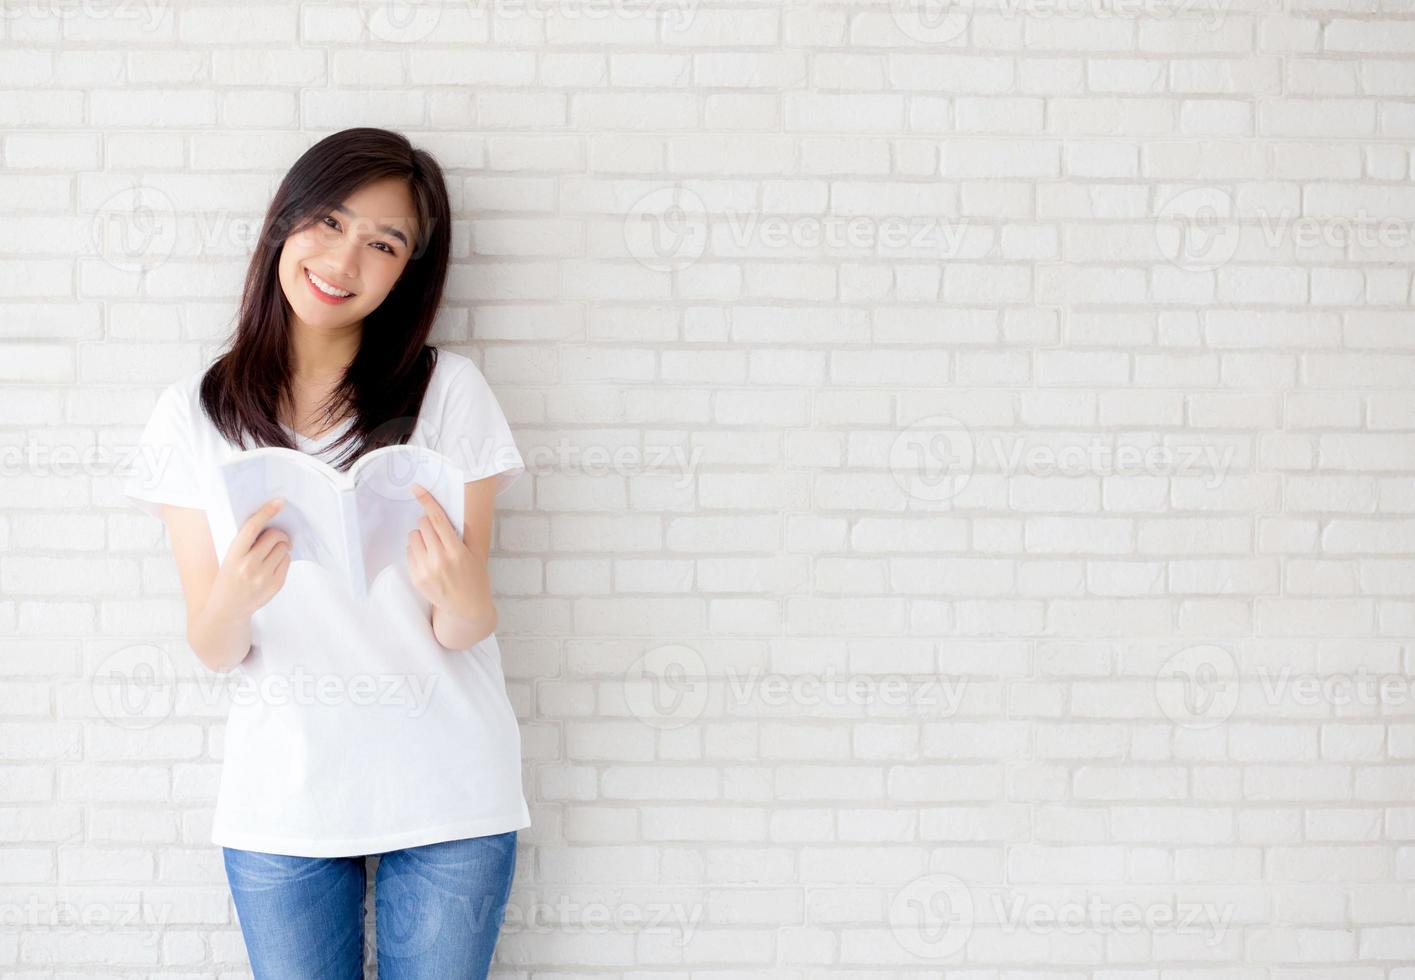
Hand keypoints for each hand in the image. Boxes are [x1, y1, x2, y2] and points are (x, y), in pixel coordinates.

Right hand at [207, 497, 291, 619]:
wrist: (226, 611)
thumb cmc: (227, 580)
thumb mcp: (228, 559)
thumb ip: (244, 543)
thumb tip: (268, 523)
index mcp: (233, 557)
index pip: (252, 528)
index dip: (266, 512)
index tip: (279, 502)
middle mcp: (249, 567)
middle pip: (274, 537)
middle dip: (278, 533)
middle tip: (275, 536)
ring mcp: (264, 578)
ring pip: (284, 548)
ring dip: (281, 546)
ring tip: (270, 554)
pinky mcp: (275, 585)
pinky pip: (287, 562)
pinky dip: (283, 559)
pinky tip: (272, 565)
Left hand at [406, 483, 478, 618]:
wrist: (467, 608)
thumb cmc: (474, 577)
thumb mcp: (475, 553)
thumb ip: (463, 532)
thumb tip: (449, 510)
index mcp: (456, 551)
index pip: (437, 519)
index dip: (426, 500)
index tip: (416, 488)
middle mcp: (439, 560)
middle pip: (423, 525)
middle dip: (429, 523)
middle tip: (438, 533)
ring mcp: (426, 570)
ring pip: (413, 537)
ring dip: (422, 536)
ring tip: (433, 548)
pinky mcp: (416, 578)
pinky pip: (409, 552)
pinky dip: (417, 551)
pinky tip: (429, 560)